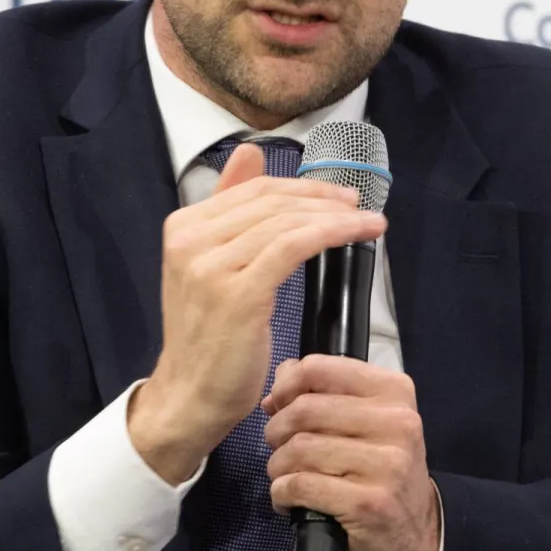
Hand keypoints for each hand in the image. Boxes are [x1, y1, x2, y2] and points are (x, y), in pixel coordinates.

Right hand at [128, 144, 387, 484]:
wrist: (190, 397)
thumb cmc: (208, 338)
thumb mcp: (210, 265)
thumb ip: (227, 208)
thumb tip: (248, 153)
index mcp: (182, 226)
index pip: (253, 190)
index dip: (302, 187)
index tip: (338, 195)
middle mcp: (190, 239)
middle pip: (272, 201)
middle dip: (323, 198)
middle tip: (359, 204)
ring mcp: (211, 266)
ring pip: (287, 221)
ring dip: (336, 216)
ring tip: (368, 222)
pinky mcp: (239, 292)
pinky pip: (294, 247)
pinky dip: (331, 234)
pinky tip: (357, 234)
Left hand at [262, 355, 440, 550]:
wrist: (417, 533)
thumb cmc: (384, 468)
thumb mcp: (369, 420)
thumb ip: (327, 392)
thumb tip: (279, 381)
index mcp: (394, 392)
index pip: (320, 369)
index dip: (286, 385)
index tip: (278, 404)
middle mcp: (397, 422)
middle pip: (305, 410)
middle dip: (276, 430)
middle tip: (277, 446)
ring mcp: (386, 464)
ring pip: (299, 449)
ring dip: (278, 465)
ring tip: (283, 474)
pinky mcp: (369, 503)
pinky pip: (302, 485)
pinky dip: (282, 492)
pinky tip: (287, 497)